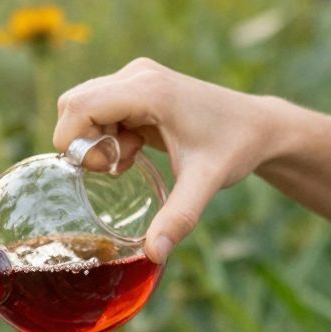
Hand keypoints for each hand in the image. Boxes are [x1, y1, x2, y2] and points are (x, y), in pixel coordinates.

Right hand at [52, 59, 280, 265]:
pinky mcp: (139, 88)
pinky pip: (102, 110)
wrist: (257, 126)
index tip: (99, 170)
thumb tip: (154, 255)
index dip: (73, 141)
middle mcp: (137, 75)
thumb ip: (178, 217)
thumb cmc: (233, 147)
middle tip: (115, 168)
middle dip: (84, 143)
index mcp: (148, 89)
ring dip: (97, 140)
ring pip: (85, 107)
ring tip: (129, 160)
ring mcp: (137, 78)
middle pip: (75, 104)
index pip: (80, 106)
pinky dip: (108, 135)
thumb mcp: (205, 183)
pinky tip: (135, 151)